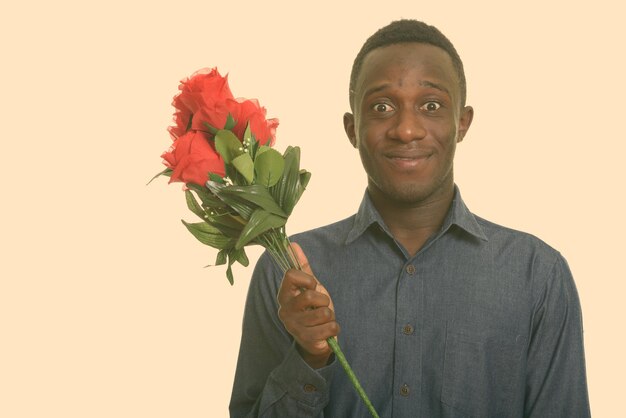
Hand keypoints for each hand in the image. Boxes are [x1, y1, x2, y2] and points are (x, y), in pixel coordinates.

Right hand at [277, 243, 338, 368]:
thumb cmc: (311, 309)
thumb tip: (293, 243)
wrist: (316, 339)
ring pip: (325, 313)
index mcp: (283, 295)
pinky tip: (325, 332)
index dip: (308, 279)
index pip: (291, 275)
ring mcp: (295, 328)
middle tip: (320, 307)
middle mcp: (285, 311)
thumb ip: (302, 266)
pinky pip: (331, 328)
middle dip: (324, 301)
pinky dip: (334, 329)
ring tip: (323, 321)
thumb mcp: (309, 287)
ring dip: (330, 316)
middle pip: (311, 295)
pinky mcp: (308, 341)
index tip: (311, 287)